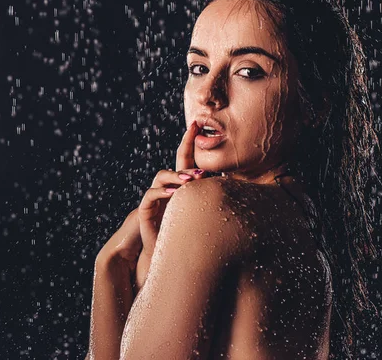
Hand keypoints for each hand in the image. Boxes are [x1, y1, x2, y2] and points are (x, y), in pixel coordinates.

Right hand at [95, 121, 204, 291]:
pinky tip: (174, 194)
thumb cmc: (191, 234)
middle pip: (175, 162)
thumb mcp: (204, 212)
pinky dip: (162, 192)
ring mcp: (157, 197)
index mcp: (184, 186)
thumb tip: (234, 182)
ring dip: (177, 175)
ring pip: (162, 176)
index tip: (197, 125)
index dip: (190, 142)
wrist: (172, 256)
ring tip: (191, 180)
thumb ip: (213, 196)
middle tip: (195, 137)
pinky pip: (151, 195)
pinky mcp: (147, 210)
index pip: (187, 160)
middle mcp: (170, 188)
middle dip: (185, 147)